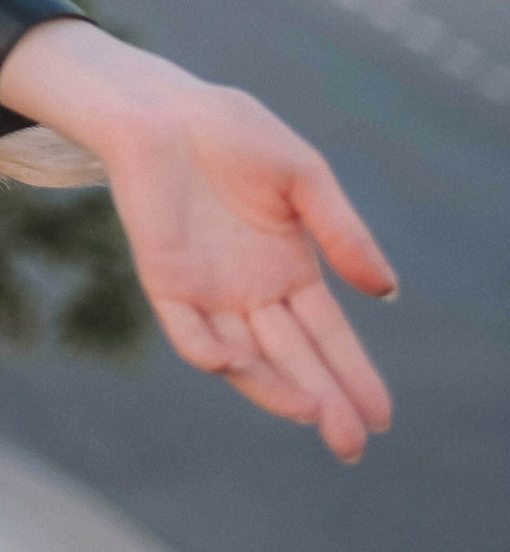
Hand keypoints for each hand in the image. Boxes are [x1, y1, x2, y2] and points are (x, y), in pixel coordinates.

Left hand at [0, 20, 395, 460]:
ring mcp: (208, 292)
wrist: (162, 107)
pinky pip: (188, 331)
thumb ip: (343, 232)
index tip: (381, 417)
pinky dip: (208, 352)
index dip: (353, 375)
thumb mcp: (305, 177)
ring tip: (311, 412)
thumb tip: (388, 293)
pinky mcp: (165, 282)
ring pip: (245, 357)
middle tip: (352, 444)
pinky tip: (234, 365)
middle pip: (294, 360)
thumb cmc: (234, 133)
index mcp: (289, 270)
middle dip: (325, 402)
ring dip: (275, 389)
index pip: (327, 337)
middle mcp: (252, 292)